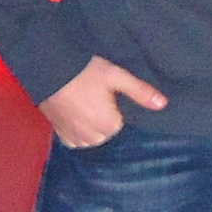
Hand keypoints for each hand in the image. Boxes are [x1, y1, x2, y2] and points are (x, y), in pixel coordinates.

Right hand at [39, 55, 168, 147]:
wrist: (48, 70)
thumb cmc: (85, 72)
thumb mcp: (116, 76)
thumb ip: (140, 92)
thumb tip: (163, 104)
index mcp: (108, 126)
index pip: (125, 128)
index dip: (123, 112)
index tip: (118, 100)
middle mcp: (91, 137)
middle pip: (109, 136)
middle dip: (109, 122)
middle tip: (104, 100)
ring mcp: (74, 138)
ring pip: (93, 141)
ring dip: (95, 129)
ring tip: (92, 108)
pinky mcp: (60, 135)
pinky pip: (76, 141)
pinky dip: (80, 133)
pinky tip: (81, 118)